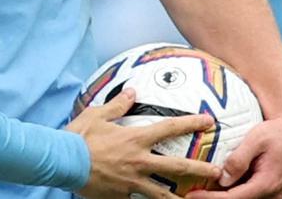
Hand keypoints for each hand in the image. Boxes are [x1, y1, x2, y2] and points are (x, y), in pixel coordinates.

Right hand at [67, 88, 221, 198]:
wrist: (62, 161)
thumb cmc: (79, 136)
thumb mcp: (98, 115)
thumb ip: (119, 105)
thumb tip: (133, 92)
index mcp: (136, 139)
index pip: (170, 128)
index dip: (191, 123)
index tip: (209, 122)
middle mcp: (139, 161)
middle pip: (177, 167)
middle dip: (200, 169)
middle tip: (219, 173)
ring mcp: (132, 182)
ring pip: (163, 194)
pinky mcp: (121, 196)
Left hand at [187, 99, 281, 198]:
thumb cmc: (280, 131)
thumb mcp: (257, 139)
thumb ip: (239, 159)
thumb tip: (223, 178)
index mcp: (267, 184)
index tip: (192, 195)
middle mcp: (273, 194)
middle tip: (196, 192)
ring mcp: (275, 194)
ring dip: (228, 196)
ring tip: (207, 188)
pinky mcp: (275, 191)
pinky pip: (254, 196)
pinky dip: (239, 192)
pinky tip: (225, 184)